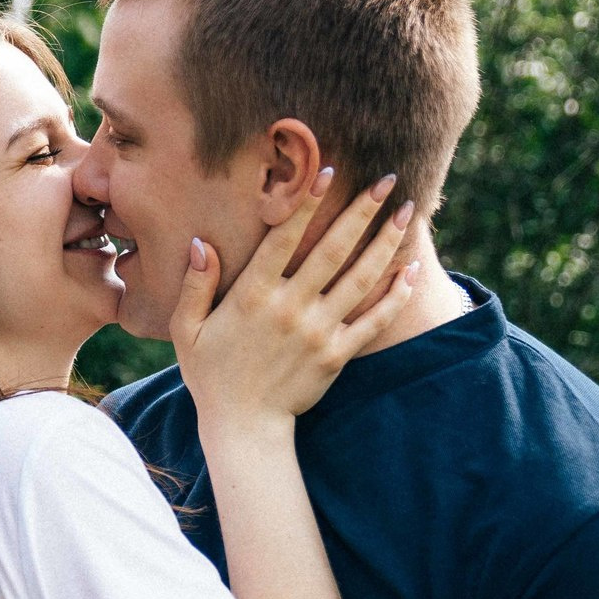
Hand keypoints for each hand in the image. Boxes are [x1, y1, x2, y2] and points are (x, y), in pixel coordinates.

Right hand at [171, 170, 419, 428]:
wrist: (243, 427)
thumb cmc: (210, 375)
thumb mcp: (186, 329)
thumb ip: (196, 284)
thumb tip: (202, 243)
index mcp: (252, 294)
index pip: (285, 237)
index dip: (308, 202)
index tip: (330, 171)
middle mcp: (290, 306)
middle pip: (333, 248)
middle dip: (363, 210)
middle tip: (388, 181)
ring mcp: (318, 331)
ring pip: (361, 278)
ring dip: (387, 242)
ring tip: (408, 213)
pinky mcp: (337, 354)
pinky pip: (374, 320)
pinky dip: (396, 294)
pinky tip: (412, 270)